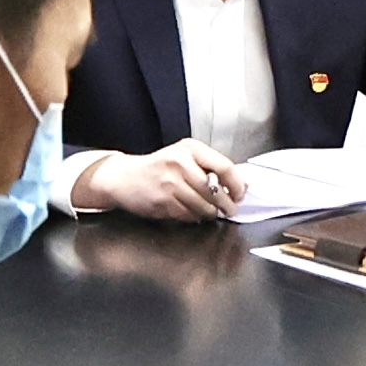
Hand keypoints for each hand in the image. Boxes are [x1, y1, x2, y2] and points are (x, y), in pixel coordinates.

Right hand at [85, 141, 241, 221]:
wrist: (124, 178)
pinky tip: (191, 212)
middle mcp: (180, 163)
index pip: (225, 167)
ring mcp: (170, 183)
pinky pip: (189, 215)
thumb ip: (210, 167)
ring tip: (211, 211)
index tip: (240, 194)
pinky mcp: (163, 202)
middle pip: (215, 190)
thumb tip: (241, 184)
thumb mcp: (184, 157)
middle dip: (227, 205)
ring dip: (211, 213)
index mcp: (190, 149)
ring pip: (204, 206)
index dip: (236, 185)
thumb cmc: (158, 168)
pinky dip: (195, 217)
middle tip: (229, 209)